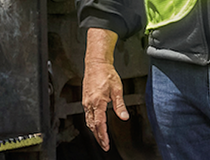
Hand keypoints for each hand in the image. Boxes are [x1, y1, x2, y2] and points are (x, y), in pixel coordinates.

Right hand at [82, 29, 127, 150]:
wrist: (96, 63)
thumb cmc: (106, 73)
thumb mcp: (117, 89)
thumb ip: (120, 105)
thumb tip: (124, 117)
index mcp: (97, 101)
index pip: (99, 123)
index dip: (103, 135)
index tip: (106, 144)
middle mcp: (89, 103)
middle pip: (92, 125)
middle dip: (98, 137)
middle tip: (104, 146)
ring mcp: (86, 101)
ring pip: (88, 121)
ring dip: (94, 131)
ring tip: (100, 138)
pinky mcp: (85, 99)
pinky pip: (87, 114)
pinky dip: (91, 123)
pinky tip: (95, 124)